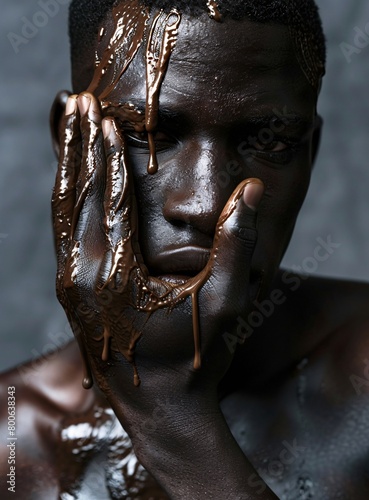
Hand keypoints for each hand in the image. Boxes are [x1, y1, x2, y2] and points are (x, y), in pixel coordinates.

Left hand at [52, 92, 274, 498]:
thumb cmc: (195, 358)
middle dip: (80, 148)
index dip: (109, 155)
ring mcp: (70, 286)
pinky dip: (66, 200)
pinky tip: (71, 180)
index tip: (107, 116)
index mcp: (116, 275)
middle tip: (80, 104)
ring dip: (67, 168)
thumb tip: (249, 190)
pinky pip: (63, 234)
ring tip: (69, 131)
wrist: (160, 411)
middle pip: (77, 197)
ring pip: (62, 213)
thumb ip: (237, 243)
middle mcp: (82, 277)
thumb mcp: (223, 301)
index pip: (110, 199)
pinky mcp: (70, 293)